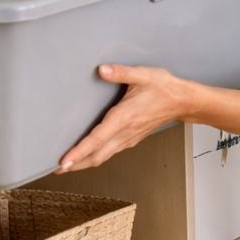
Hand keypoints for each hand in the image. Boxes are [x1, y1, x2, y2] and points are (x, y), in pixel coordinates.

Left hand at [58, 64, 192, 173]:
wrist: (183, 102)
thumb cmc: (164, 89)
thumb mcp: (143, 75)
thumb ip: (121, 72)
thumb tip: (102, 70)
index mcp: (124, 117)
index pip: (97, 139)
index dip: (79, 152)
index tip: (64, 161)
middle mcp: (125, 132)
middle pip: (97, 156)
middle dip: (76, 165)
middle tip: (56, 169)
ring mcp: (129, 138)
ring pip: (103, 157)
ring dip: (84, 163)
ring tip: (67, 166)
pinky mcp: (132, 138)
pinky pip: (110, 153)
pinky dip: (96, 157)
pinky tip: (89, 156)